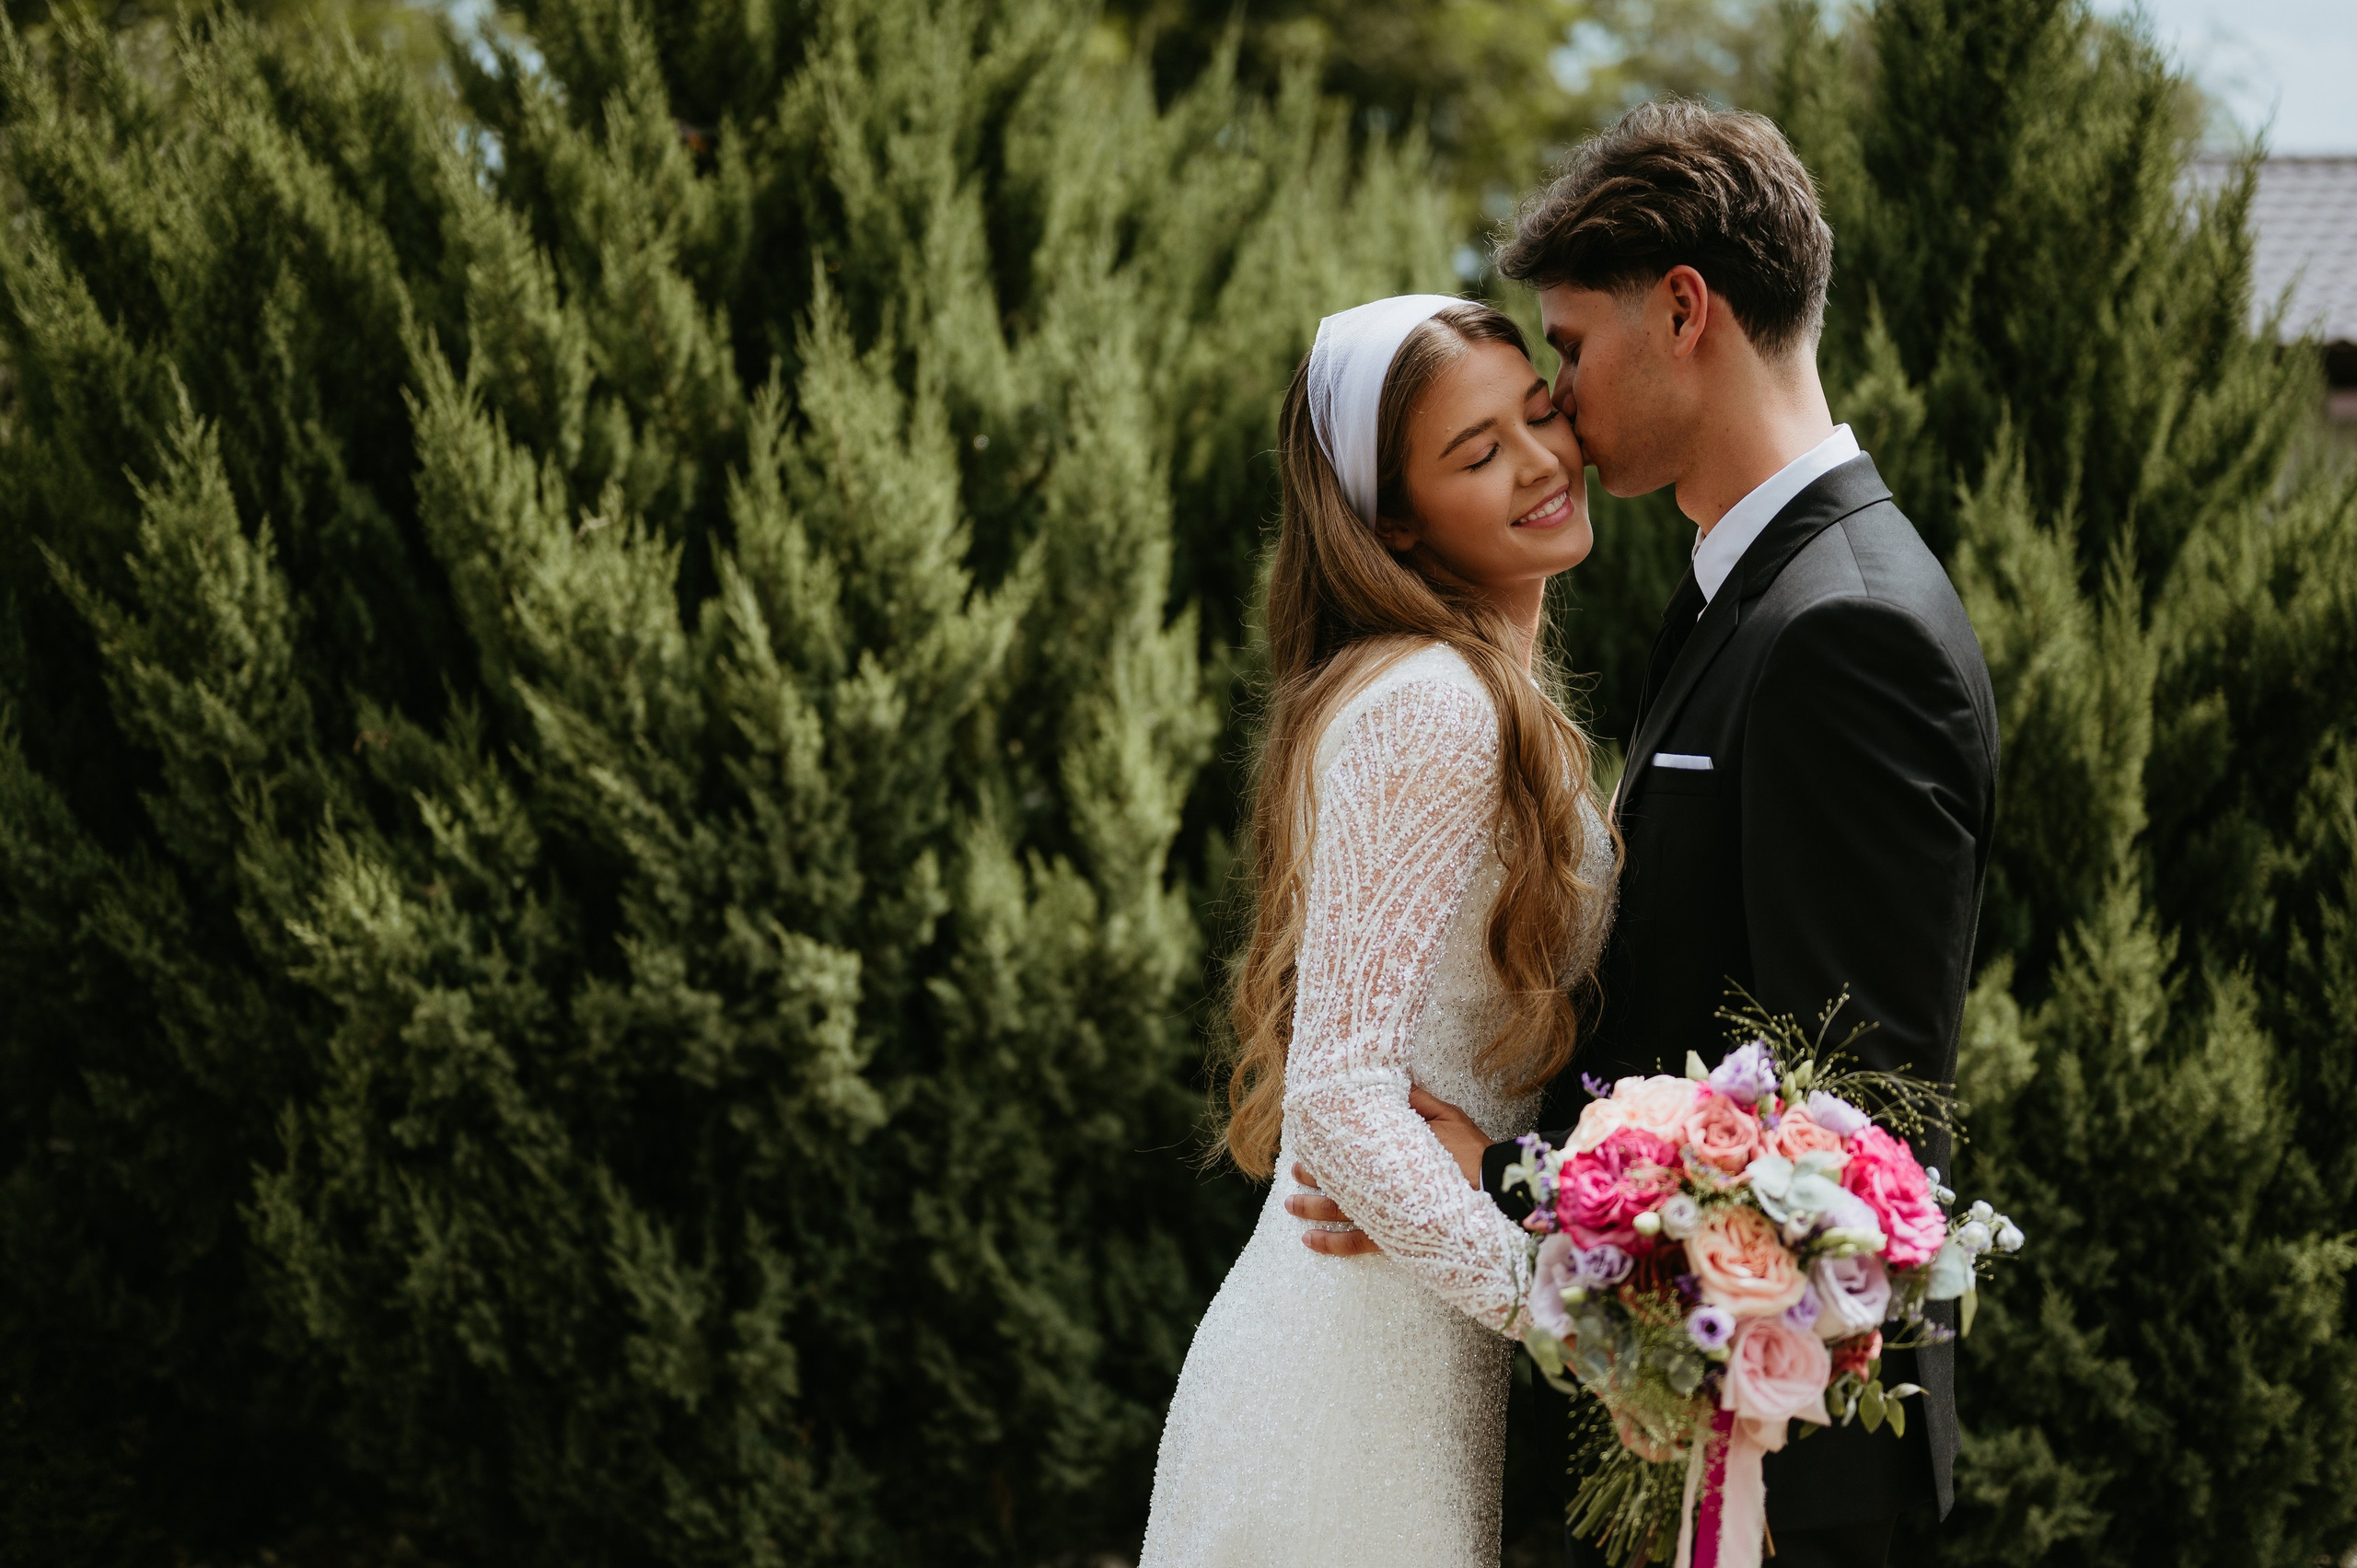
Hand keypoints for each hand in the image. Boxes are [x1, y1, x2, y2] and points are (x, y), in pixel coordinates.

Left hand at [1283, 1090, 1489, 1257]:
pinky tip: (1309, 1241)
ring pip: (1340, 1213)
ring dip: (1312, 1208)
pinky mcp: (1396, 1240)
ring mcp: (1388, 1215)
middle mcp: (1385, 1186)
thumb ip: (1418, 1102)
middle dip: (1315, 1174)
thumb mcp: (1449, 1118)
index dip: (1328, 1145)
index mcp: (1394, 1154)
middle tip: (1295, 1169)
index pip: (1351, 1149)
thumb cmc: (1476, 1155)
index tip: (1307, 1137)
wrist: (1502, 1196)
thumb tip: (1394, 1082)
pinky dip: (1332, 1244)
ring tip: (1290, 1205)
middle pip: (1339, 1179)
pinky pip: (1357, 1245)